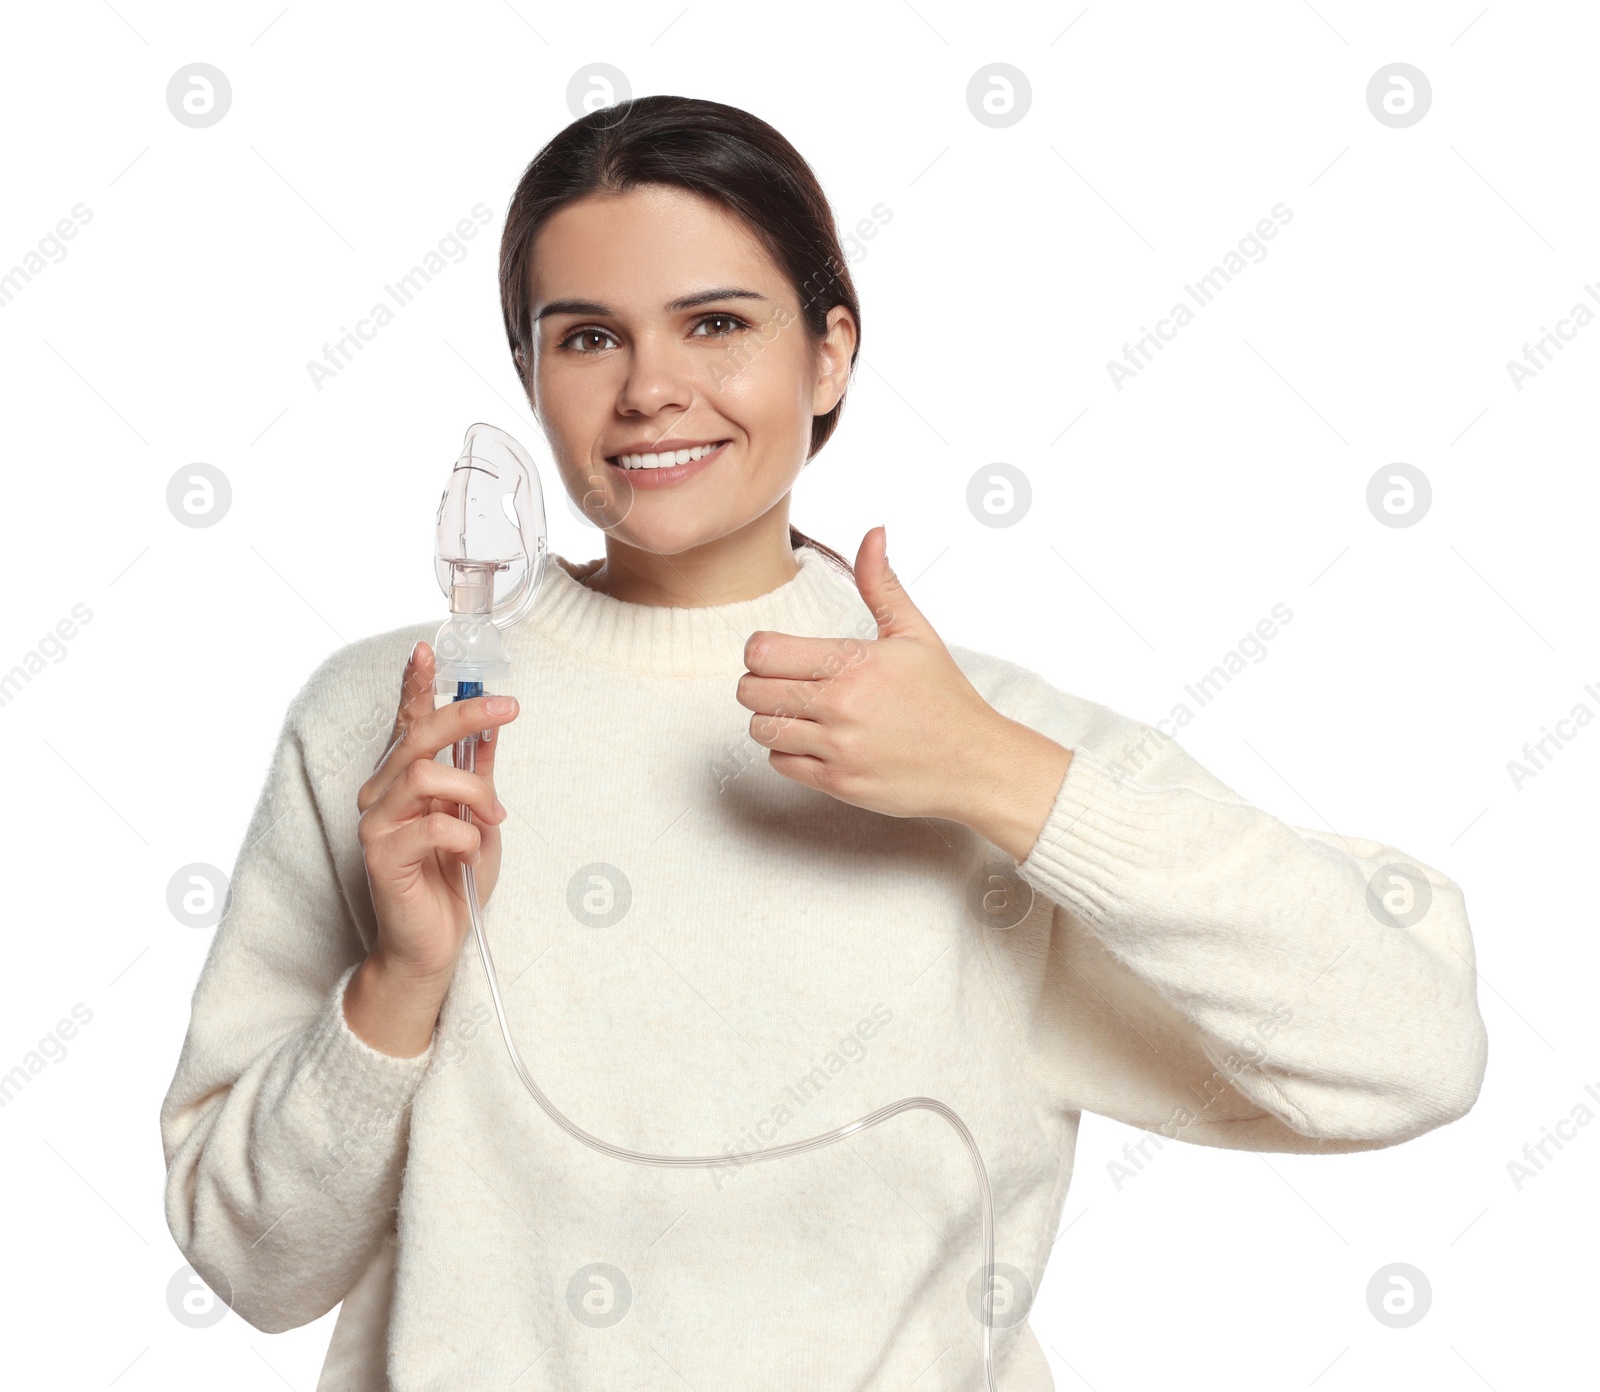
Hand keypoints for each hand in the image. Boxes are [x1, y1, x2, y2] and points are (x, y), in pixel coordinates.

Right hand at [354, 642, 516, 989]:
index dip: (413, 684)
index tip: (426, 649)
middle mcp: (381, 794)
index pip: (406, 722)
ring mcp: (375, 823)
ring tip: (492, 817)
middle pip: (419, 735)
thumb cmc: (452, 882)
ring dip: (472, 792)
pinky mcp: (380, 855)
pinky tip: (468, 852)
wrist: (435, 945)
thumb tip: (490, 731)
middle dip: (466, 714)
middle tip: (508, 708)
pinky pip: (431, 824)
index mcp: (403, 780)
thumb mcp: (479, 819)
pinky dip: (464, 833)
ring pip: (424, 775)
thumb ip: (477, 777)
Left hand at [735, 526, 1073, 860]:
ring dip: (771, 719)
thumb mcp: (916, 633)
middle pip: (751, 691)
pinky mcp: (838, 784)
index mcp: (854, 662)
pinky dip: (788, 753)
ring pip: (761, 729)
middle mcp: (841, 705)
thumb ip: (881, 584)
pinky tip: (814, 741)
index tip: (774, 654)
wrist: (976, 763)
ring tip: (797, 713)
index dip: (759, 651)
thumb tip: (873, 533)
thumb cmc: (945, 698)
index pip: (762, 652)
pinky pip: (781, 764)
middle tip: (780, 684)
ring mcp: (838, 748)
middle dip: (757, 684)